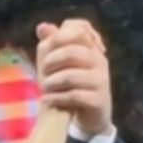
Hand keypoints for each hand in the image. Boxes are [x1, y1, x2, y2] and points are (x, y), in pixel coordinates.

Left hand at [34, 18, 112, 136]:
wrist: (90, 115)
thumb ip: (53, 43)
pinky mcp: (98, 100)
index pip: (79, 28)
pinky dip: (56, 98)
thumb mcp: (62, 62)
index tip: (49, 49)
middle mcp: (100, 61)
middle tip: (42, 71)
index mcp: (91, 48)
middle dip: (51, 61)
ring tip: (44, 88)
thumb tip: (41, 26)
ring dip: (51, 82)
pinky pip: (73, 95)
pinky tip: (48, 100)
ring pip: (70, 75)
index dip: (59, 36)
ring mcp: (101, 80)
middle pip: (72, 51)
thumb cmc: (73, 85)